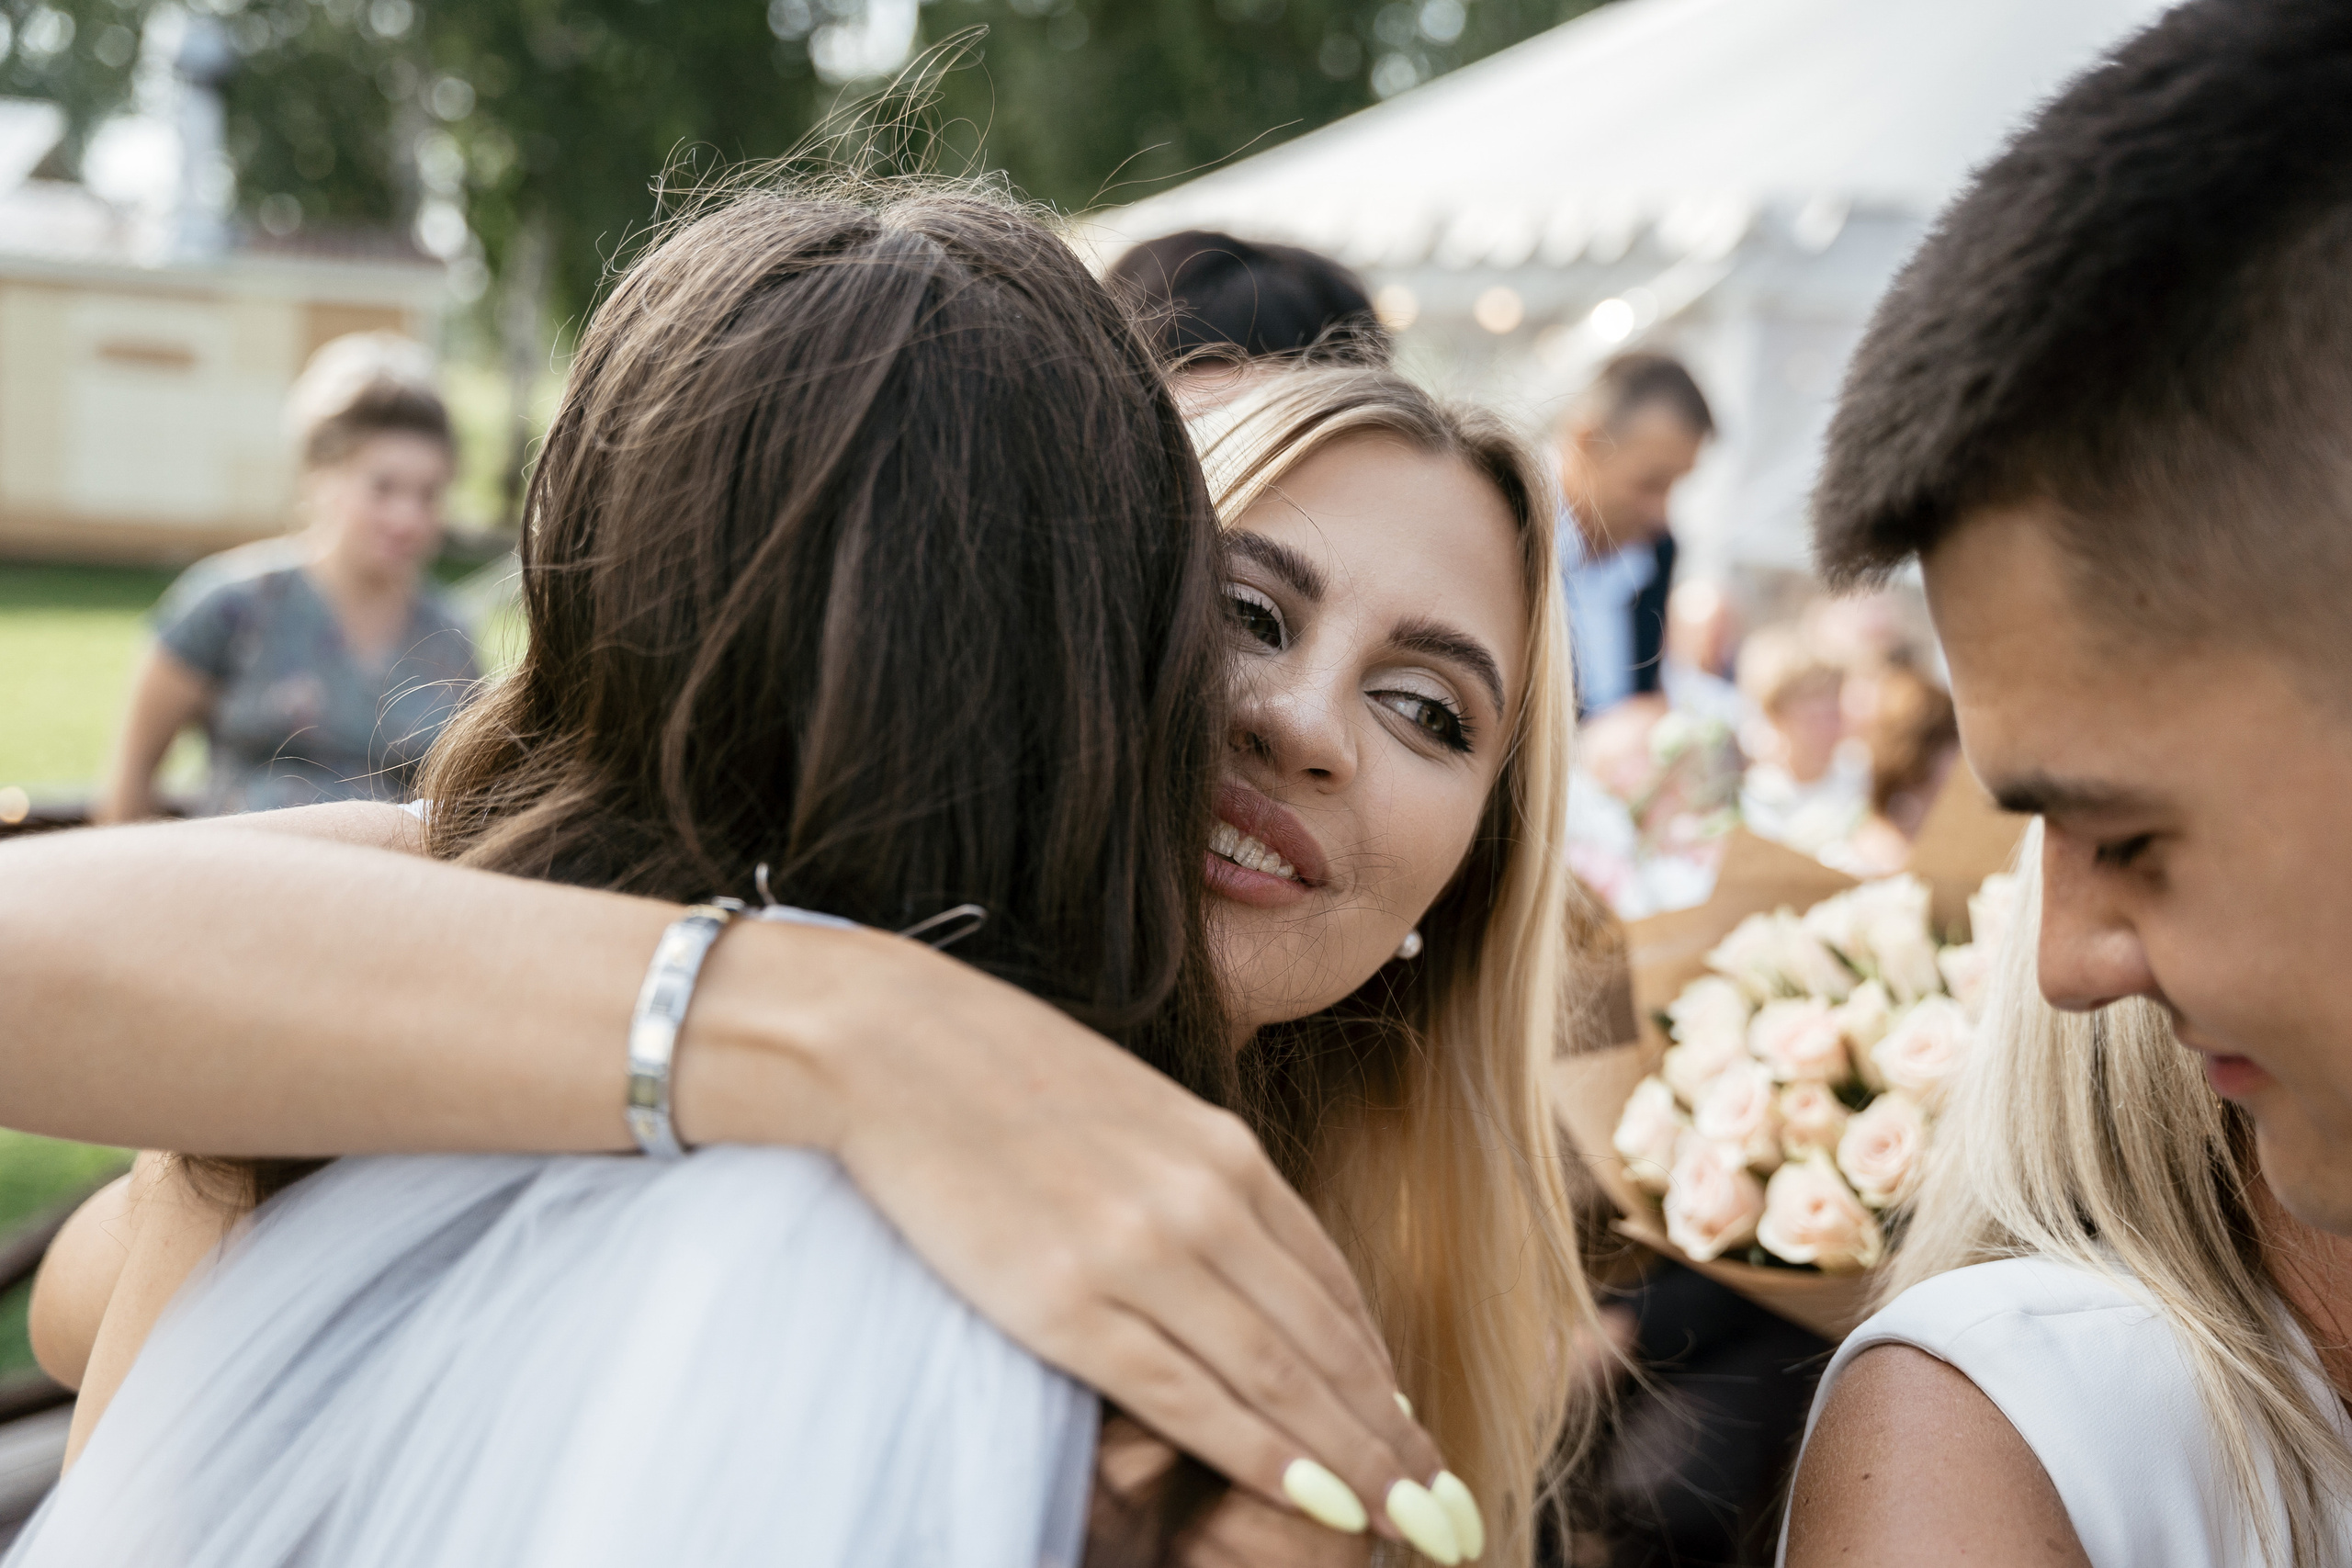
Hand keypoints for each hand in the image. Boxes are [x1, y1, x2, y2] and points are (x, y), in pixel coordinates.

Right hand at [682, 922, 1450, 1550]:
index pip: (1331, 1285)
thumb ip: (1200, 1181)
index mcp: (1225, 1154)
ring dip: (1349, 1461)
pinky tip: (1310, 1495)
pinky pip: (1188, 1397)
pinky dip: (1261, 1455)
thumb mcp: (1139, 1111)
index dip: (1378, 1371)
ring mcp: (1139, 1253)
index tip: (1409, 1432)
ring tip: (1399, 1521)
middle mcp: (1203, 1203)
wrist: (898, 1047)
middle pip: (1324, 1343)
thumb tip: (1250, 1257)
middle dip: (1389, 1437)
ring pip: (1277, 1379)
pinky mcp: (1067, 1302)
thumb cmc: (1008, 1077)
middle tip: (1440, 1506)